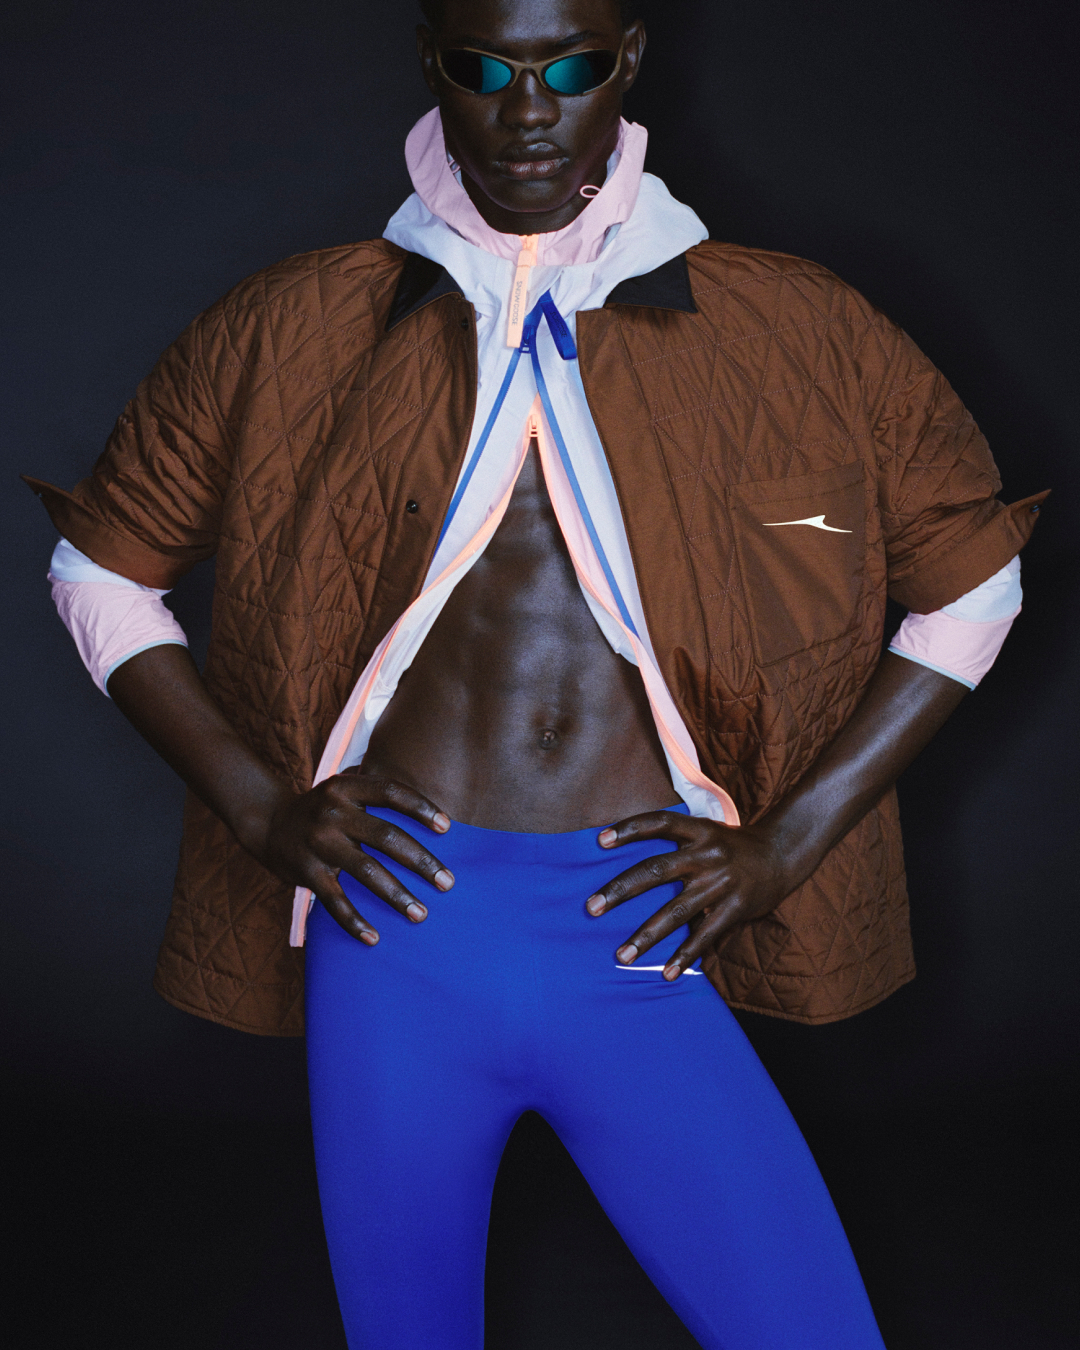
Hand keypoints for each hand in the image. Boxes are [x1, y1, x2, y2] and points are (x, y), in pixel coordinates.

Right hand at [251, 770, 454, 945]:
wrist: (269, 822)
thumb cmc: (324, 809)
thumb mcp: (345, 791)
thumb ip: (378, 797)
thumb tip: (436, 820)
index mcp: (346, 788)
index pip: (391, 792)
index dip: (421, 808)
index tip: (448, 828)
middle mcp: (332, 812)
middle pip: (386, 837)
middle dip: (421, 861)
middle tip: (447, 882)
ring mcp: (319, 843)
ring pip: (366, 872)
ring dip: (397, 895)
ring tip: (420, 914)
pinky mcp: (306, 872)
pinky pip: (334, 901)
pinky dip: (354, 922)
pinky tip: (374, 938)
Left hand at [585, 812, 802, 980]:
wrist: (782, 855)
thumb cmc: (733, 845)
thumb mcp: (707, 831)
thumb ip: (677, 842)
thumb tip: (633, 859)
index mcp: (698, 831)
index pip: (659, 822)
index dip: (629, 829)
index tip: (599, 840)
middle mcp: (707, 854)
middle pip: (656, 871)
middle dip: (621, 890)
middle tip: (591, 908)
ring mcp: (721, 883)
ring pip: (676, 911)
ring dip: (646, 936)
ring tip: (622, 956)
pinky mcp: (735, 909)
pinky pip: (705, 935)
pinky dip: (684, 956)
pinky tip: (666, 973)